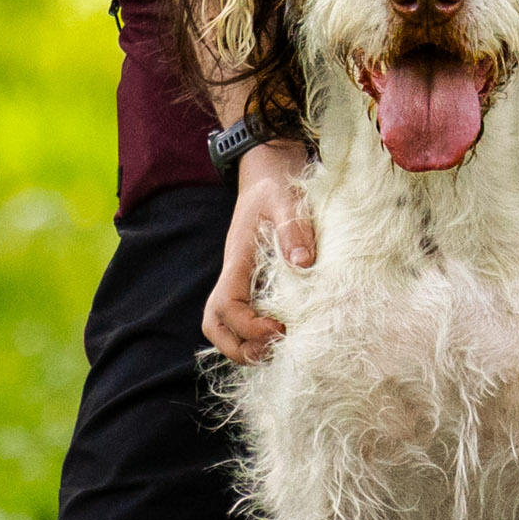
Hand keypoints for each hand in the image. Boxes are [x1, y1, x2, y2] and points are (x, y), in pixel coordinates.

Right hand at [202, 140, 314, 363]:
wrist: (268, 170)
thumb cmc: (276, 184)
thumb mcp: (285, 199)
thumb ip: (293, 228)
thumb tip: (303, 264)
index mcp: (237, 260)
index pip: (226, 306)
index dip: (248, 326)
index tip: (280, 328)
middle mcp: (234, 275)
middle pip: (215, 325)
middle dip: (240, 348)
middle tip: (276, 348)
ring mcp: (242, 280)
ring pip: (225, 325)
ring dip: (247, 345)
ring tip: (281, 347)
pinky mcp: (254, 281)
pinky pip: (244, 316)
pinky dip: (257, 334)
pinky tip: (286, 334)